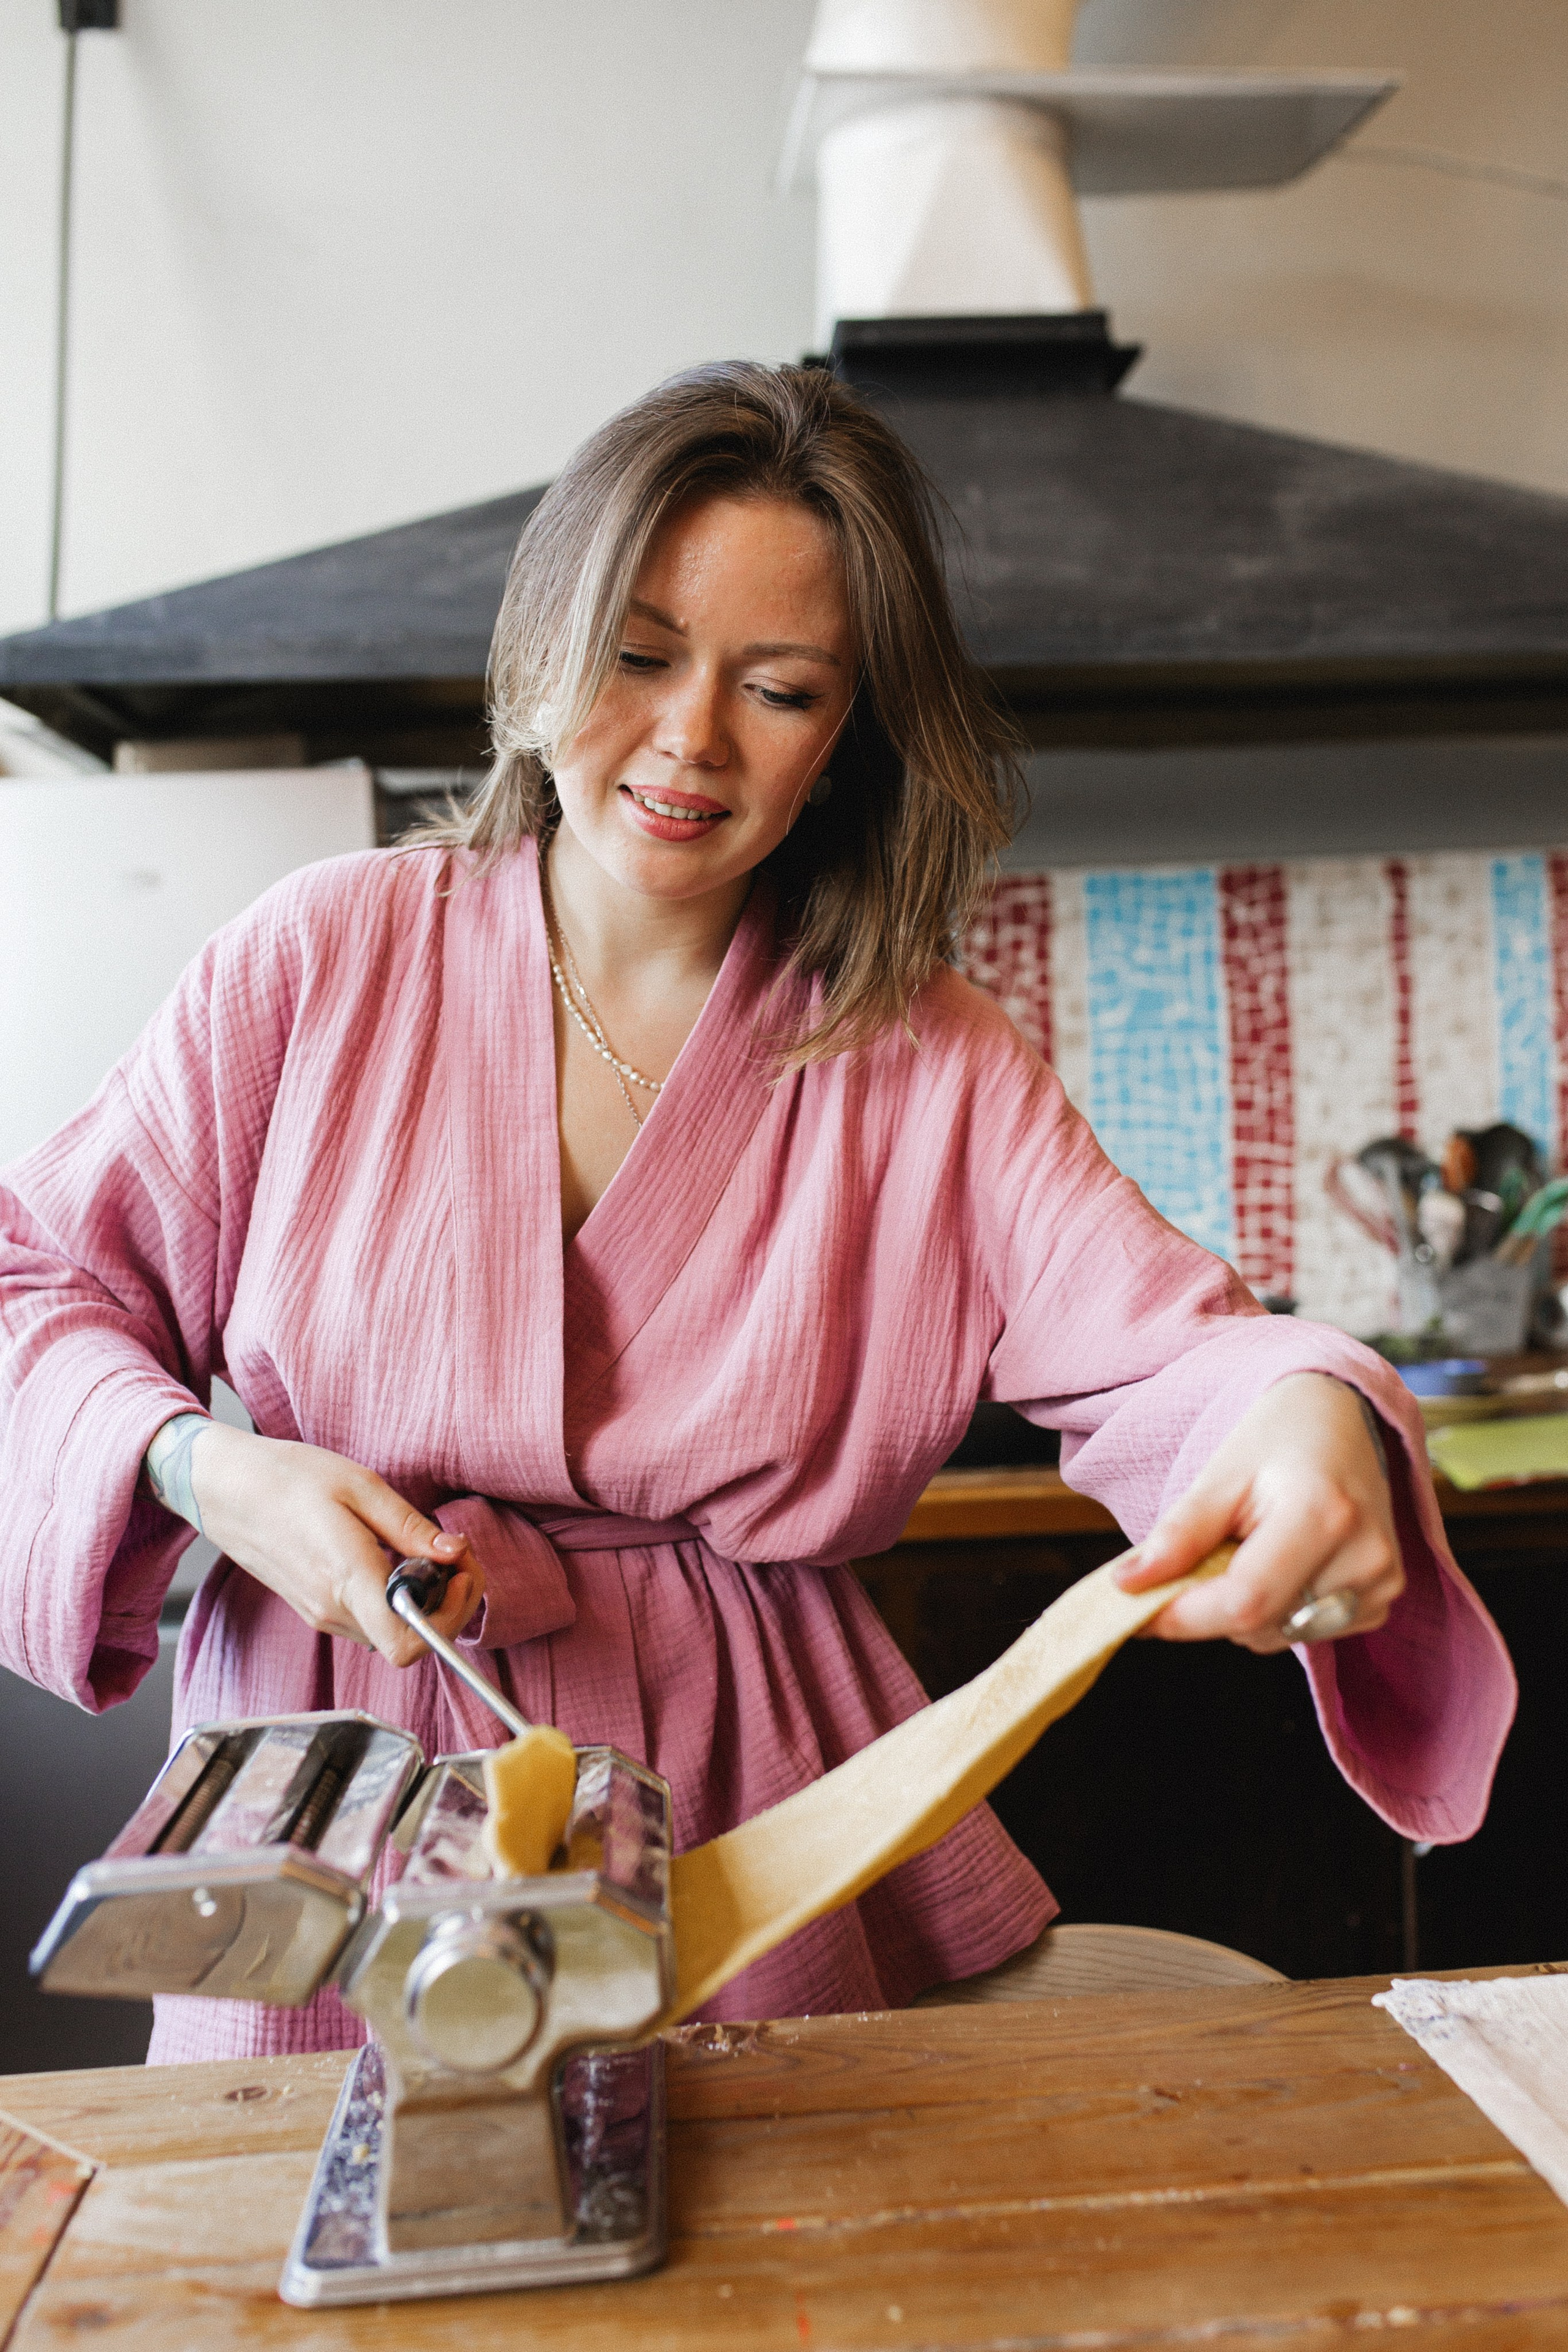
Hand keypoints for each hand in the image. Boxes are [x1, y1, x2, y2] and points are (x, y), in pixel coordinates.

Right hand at [185, 1423, 484, 1667]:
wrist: (224, 1487)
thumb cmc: (288, 1478)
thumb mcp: (359, 1486)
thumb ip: (409, 1527)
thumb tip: (455, 1554)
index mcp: (347, 1579)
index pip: (407, 1645)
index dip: (449, 1618)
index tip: (460, 1574)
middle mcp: (333, 1610)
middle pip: (410, 1641)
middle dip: (449, 1602)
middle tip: (455, 1554)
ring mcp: (321, 1614)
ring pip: (392, 1633)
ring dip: (424, 1601)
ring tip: (427, 1552)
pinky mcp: (315, 1608)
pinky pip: (371, 1620)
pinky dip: (397, 1600)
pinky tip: (396, 1560)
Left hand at [1113, 1374, 1401, 1651]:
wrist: (1341, 1420)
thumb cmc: (1279, 1438)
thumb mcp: (1221, 1473)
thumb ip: (1178, 1534)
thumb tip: (1126, 1586)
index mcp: (1324, 1514)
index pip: (1245, 1600)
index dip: (1182, 1616)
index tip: (1133, 1610)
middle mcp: (1364, 1557)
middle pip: (1259, 1624)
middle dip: (1206, 1606)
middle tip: (1197, 1557)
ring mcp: (1381, 1584)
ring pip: (1276, 1636)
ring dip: (1241, 1610)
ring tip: (1248, 1548)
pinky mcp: (1383, 1602)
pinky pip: (1305, 1633)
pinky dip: (1274, 1611)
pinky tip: (1281, 1564)